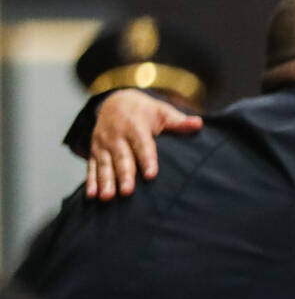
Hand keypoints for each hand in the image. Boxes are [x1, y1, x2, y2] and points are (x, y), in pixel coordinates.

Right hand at [87, 89, 202, 199]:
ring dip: (105, 181)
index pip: (142, 144)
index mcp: (135, 126)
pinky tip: (92, 196)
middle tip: (128, 192)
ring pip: (104, 164)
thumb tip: (199, 124)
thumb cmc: (145, 111)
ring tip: (107, 197)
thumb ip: (179, 121)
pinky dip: (91, 181)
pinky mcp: (94, 151)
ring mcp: (103, 144)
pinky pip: (92, 167)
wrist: (114, 101)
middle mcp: (117, 136)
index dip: (147, 159)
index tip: (151, 175)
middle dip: (124, 175)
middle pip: (122, 158)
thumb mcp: (162, 112)